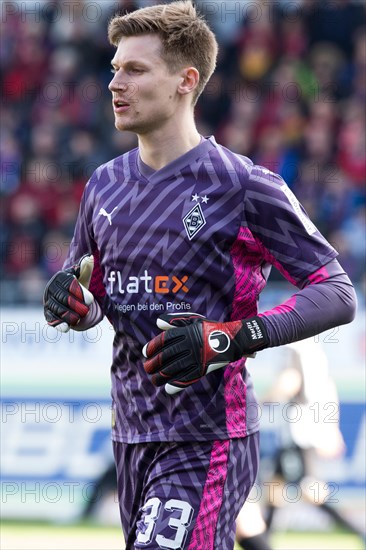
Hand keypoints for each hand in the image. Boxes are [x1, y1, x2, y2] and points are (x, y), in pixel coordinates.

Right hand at [43, 255, 93, 331]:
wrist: (73, 299)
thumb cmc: (80, 285)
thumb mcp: (84, 276)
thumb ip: (86, 267)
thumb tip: (89, 258)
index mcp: (60, 277)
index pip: (69, 284)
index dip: (80, 292)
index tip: (91, 300)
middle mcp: (51, 288)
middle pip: (64, 298)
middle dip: (77, 306)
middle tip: (86, 310)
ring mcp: (48, 301)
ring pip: (58, 310)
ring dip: (71, 315)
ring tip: (80, 318)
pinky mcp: (48, 314)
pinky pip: (52, 319)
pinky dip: (59, 324)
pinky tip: (67, 328)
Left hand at [142, 312, 268, 393]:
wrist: (232, 339)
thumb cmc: (210, 328)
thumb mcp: (193, 320)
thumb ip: (175, 321)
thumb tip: (157, 324)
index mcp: (186, 332)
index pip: (164, 341)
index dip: (152, 347)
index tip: (145, 353)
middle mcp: (189, 345)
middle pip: (166, 356)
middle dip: (153, 364)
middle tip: (146, 368)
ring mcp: (196, 358)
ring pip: (174, 369)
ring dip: (161, 376)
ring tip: (154, 380)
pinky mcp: (203, 369)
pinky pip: (187, 379)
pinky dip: (176, 385)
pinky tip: (167, 389)